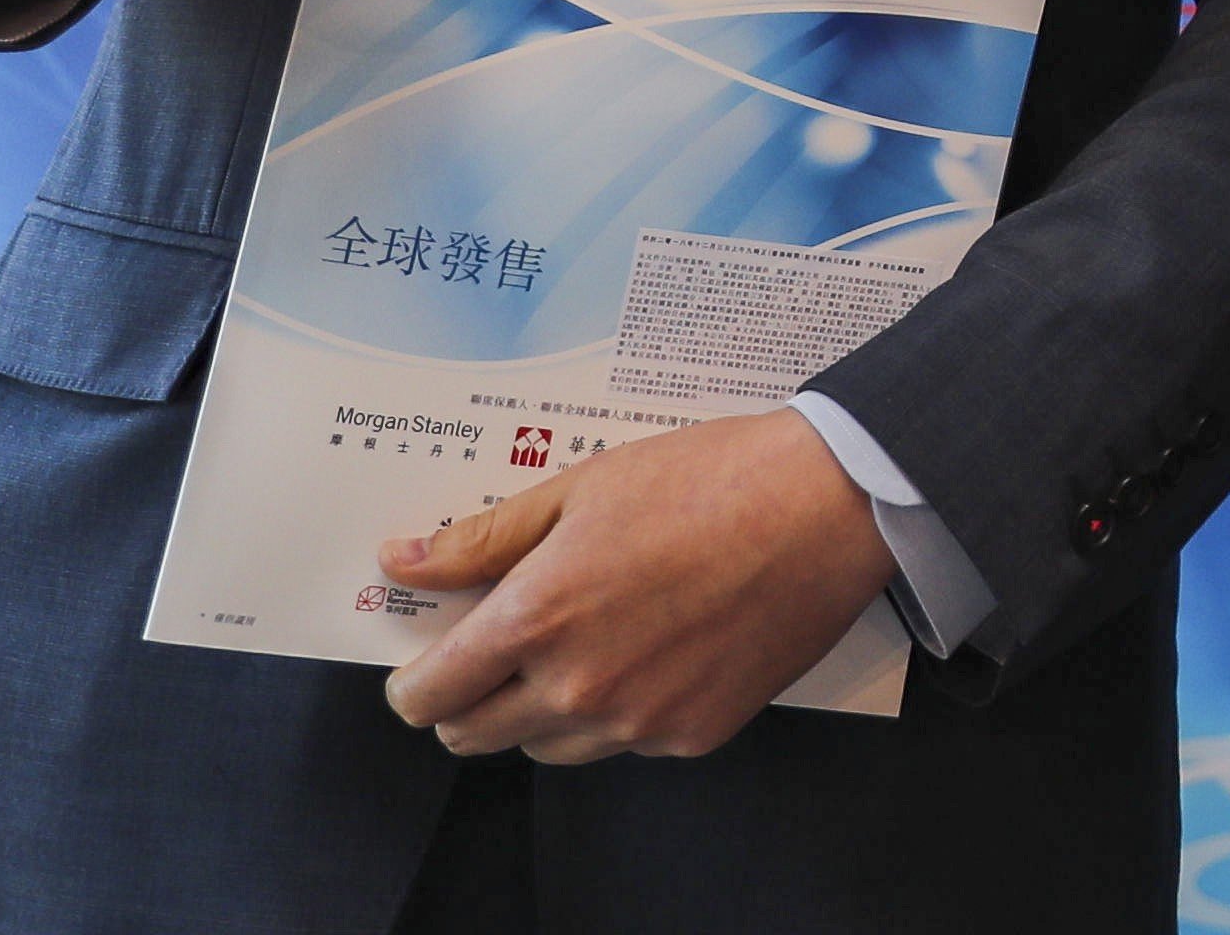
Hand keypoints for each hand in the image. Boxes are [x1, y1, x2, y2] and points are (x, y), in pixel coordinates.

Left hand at [377, 406, 898, 762]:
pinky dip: (622, 711)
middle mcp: (577, 686)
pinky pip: (625, 744)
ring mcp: (637, 722)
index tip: (427, 664)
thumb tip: (402, 560)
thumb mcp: (583, 487)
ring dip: (543, 711)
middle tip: (502, 651)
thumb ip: (484, 537)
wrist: (827, 505)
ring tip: (591, 642)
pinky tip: (657, 650)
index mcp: (537, 618)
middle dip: (471, 699)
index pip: (430, 694)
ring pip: (546, 749)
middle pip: (474, 737)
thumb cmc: (709, 480)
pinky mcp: (692, 735)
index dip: (415, 682)